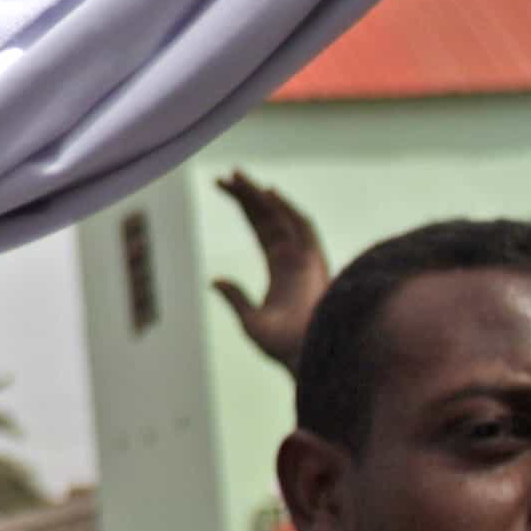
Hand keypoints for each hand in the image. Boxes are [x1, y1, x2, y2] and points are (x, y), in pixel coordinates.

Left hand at [209, 170, 326, 370]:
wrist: (308, 357)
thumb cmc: (283, 347)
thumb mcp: (251, 322)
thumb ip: (236, 298)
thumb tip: (215, 280)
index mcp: (280, 268)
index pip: (259, 227)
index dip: (243, 205)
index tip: (221, 184)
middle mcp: (294, 258)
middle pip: (269, 216)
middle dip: (249, 194)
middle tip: (228, 173)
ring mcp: (306, 259)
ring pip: (283, 217)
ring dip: (262, 197)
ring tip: (239, 177)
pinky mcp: (315, 264)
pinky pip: (302, 230)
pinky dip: (286, 211)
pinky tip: (269, 195)